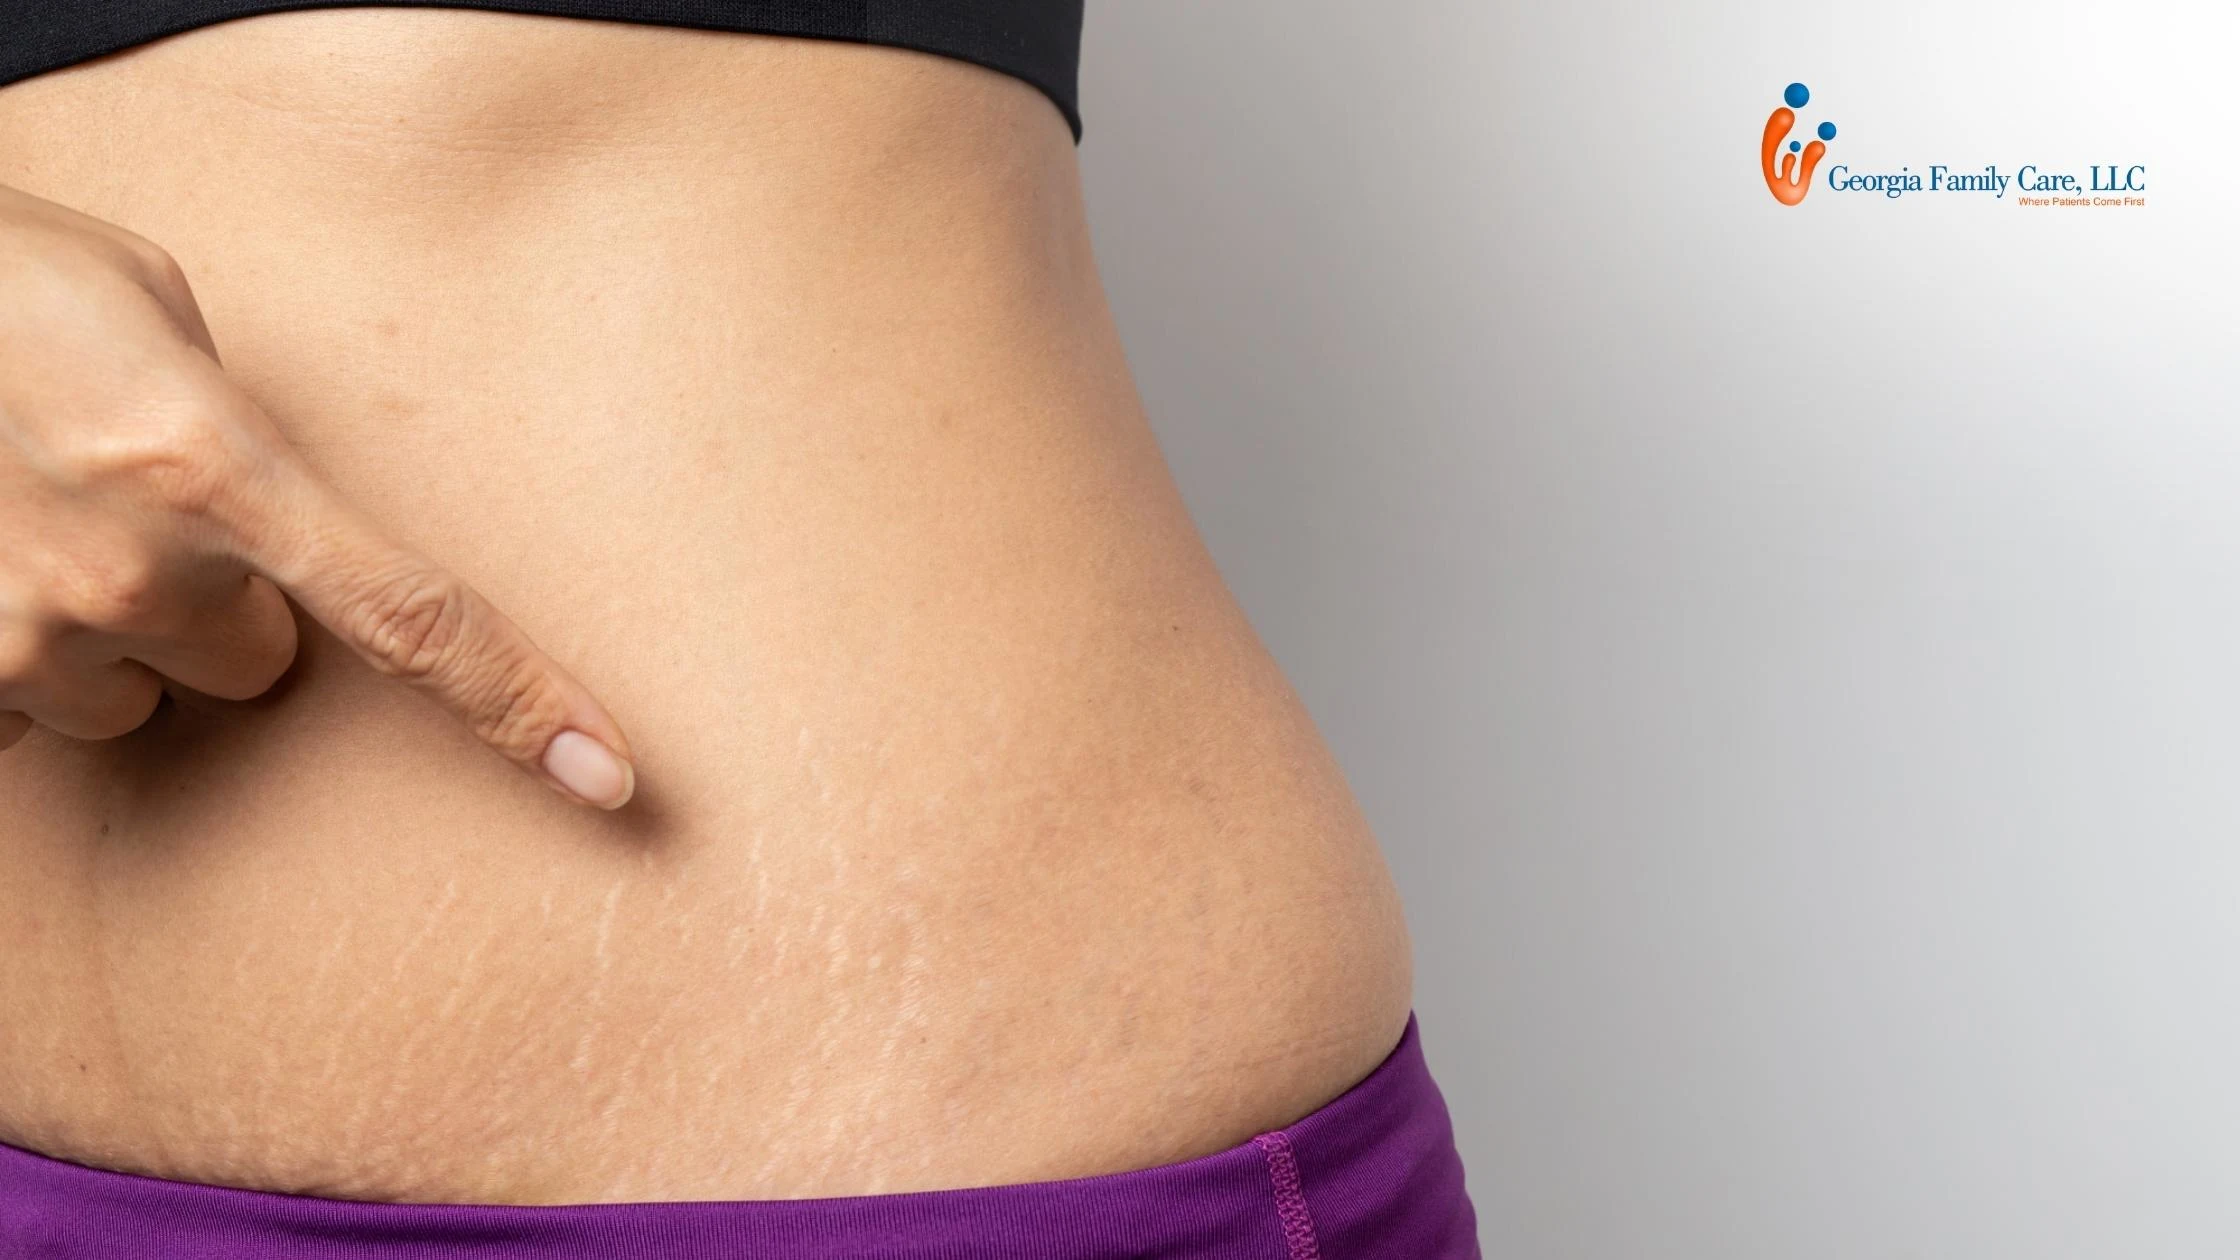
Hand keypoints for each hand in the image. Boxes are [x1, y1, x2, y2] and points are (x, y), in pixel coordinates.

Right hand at [0, 183, 635, 808]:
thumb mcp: (154, 313)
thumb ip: (241, 431)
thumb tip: (266, 516)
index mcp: (218, 464)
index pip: (411, 614)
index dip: (520, 701)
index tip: (606, 778)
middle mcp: (131, 572)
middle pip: (257, 663)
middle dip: (224, 605)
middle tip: (143, 507)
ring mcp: (24, 637)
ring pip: (139, 690)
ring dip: (114, 626)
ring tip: (37, 508)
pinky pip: (29, 701)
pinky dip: (20, 646)